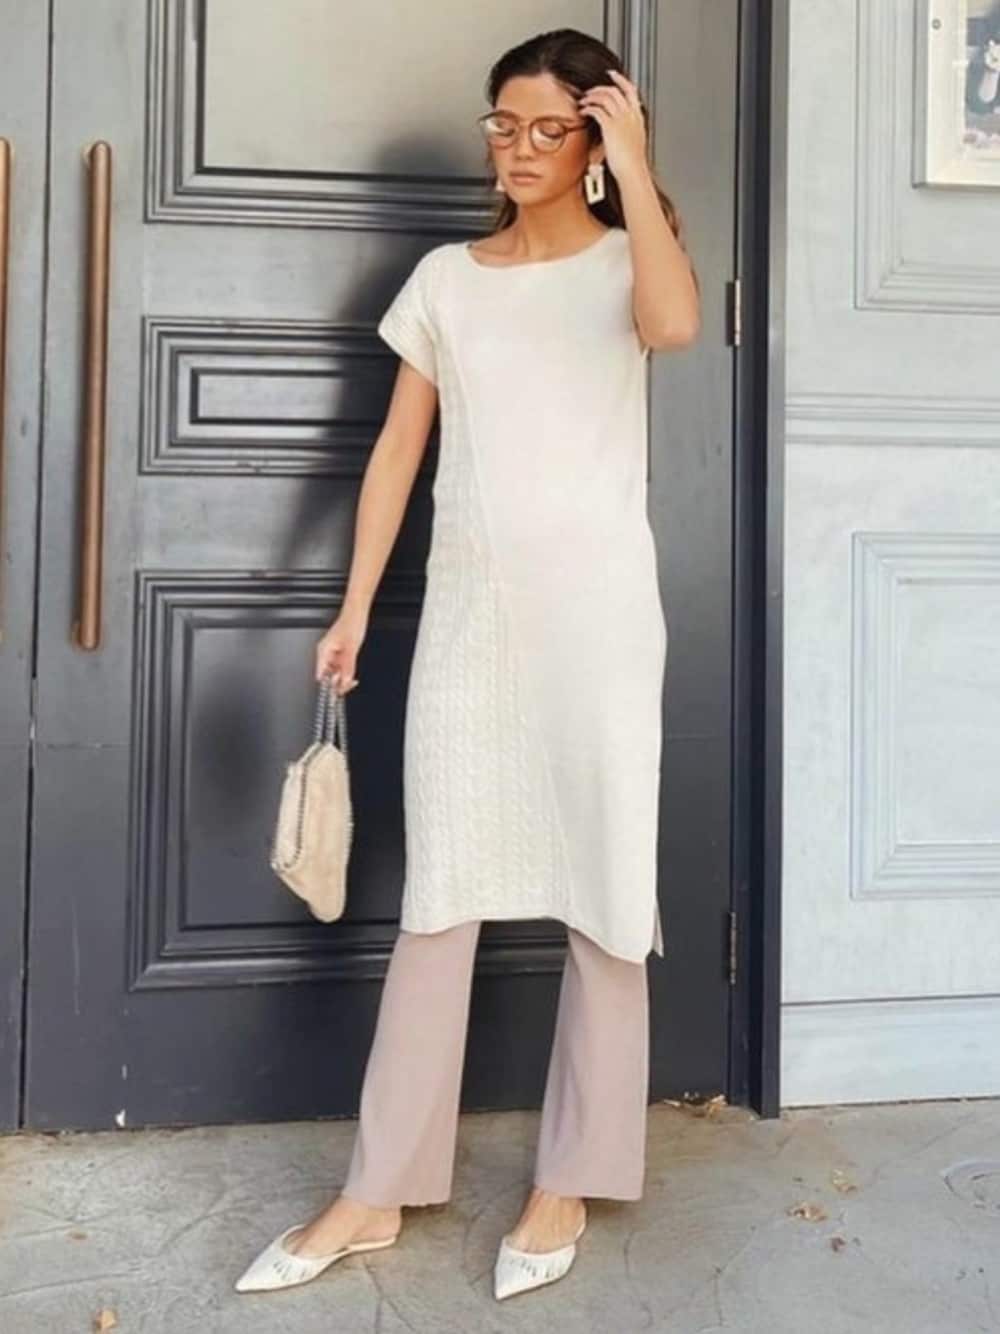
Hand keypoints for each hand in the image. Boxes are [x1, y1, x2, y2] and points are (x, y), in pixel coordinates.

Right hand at [315, 607, 365, 692]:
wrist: (357, 613)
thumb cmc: (351, 624)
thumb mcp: (351, 649)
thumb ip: (348, 666)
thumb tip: (345, 681)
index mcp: (323, 652)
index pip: (321, 675)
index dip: (328, 685)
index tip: (336, 693)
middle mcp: (325, 654)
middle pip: (328, 675)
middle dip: (338, 682)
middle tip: (349, 684)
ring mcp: (332, 654)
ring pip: (335, 672)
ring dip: (343, 677)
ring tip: (353, 680)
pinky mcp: (339, 653)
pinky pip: (341, 667)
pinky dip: (346, 672)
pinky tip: (352, 673)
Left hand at [576, 69, 648, 184]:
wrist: (632, 171)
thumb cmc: (632, 162)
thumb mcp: (635, 141)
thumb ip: (630, 130)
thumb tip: (623, 131)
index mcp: (637, 117)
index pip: (631, 91)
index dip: (620, 80)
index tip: (612, 75)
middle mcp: (630, 115)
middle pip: (615, 91)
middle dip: (600, 88)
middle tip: (591, 90)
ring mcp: (621, 119)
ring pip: (605, 97)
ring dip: (592, 96)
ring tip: (584, 100)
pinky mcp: (610, 127)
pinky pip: (597, 110)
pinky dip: (589, 108)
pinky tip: (584, 111)